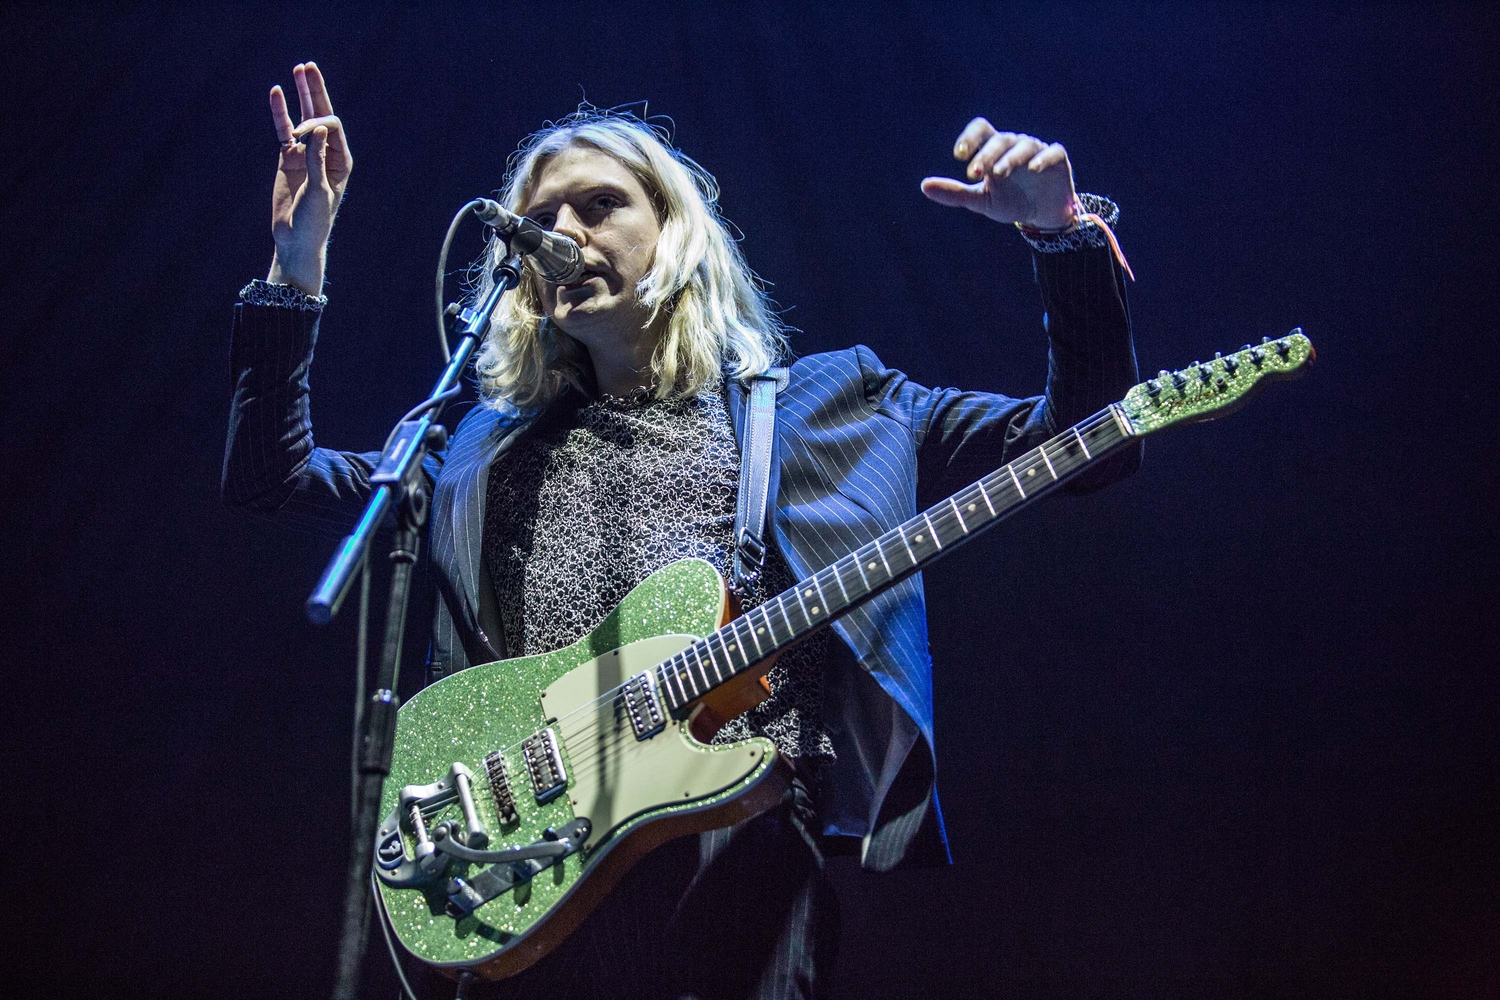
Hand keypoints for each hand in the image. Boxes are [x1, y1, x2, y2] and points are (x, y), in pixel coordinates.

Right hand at [267, 62, 352, 294]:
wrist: (296, 238)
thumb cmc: (314, 219)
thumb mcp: (319, 190)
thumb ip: (318, 159)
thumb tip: (318, 128)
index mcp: (341, 160)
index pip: (331, 127)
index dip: (317, 123)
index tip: (302, 137)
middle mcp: (325, 153)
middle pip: (321, 114)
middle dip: (315, 91)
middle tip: (308, 66)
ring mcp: (305, 154)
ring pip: (302, 118)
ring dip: (301, 95)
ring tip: (298, 69)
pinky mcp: (288, 158)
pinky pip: (282, 130)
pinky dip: (279, 113)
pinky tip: (276, 93)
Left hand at [920, 118, 1076, 230]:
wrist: (1042, 216)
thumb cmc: (1010, 202)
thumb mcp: (981, 201)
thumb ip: (955, 193)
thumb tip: (924, 186)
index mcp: (994, 150)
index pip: (981, 130)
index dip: (970, 137)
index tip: (959, 155)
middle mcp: (1015, 145)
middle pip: (999, 140)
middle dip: (985, 155)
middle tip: (973, 172)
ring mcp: (1037, 151)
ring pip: (1023, 146)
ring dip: (1009, 159)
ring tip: (997, 174)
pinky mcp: (1058, 160)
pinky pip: (1052, 153)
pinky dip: (1042, 158)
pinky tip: (1033, 169)